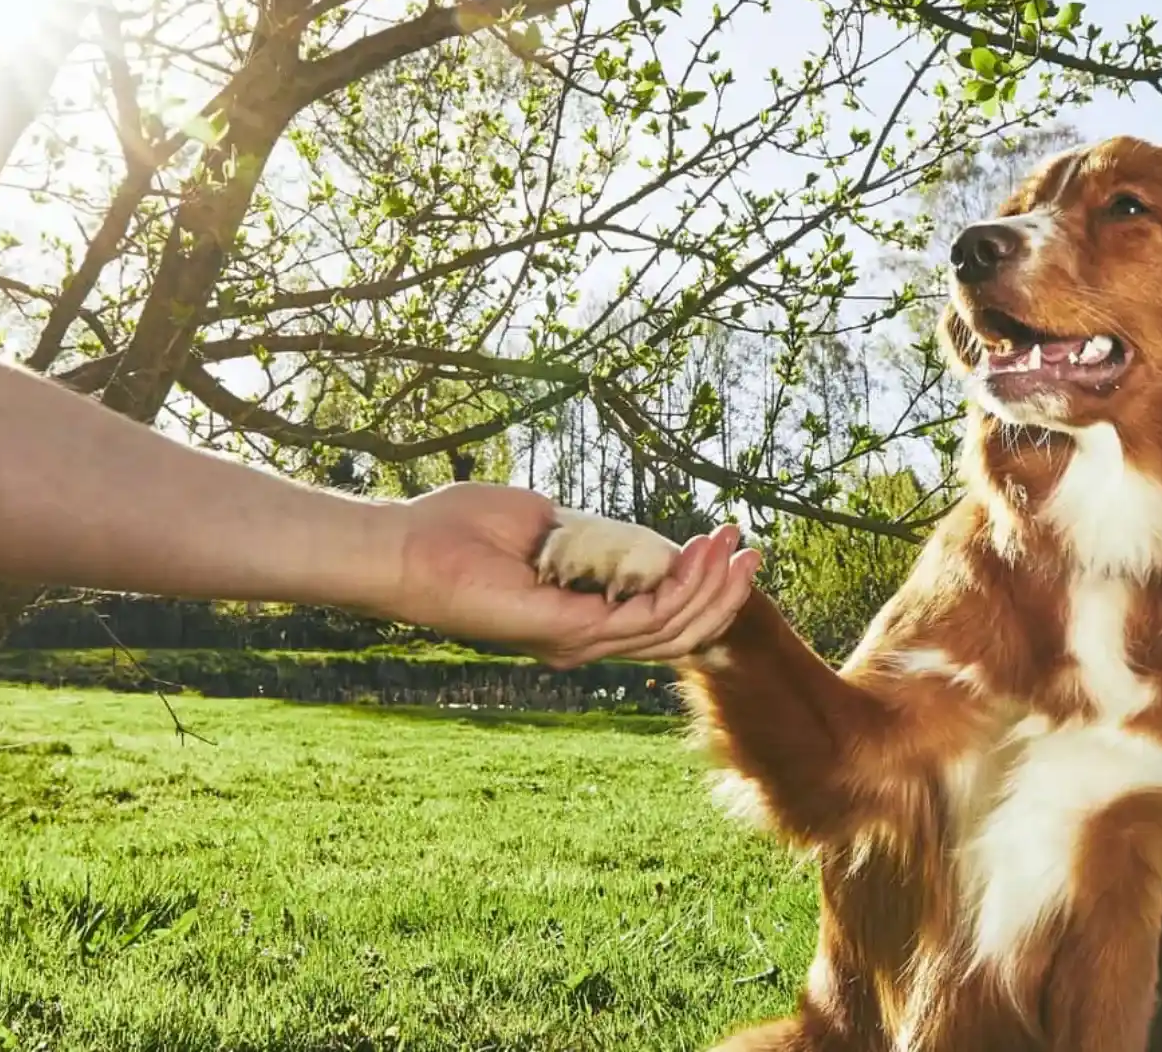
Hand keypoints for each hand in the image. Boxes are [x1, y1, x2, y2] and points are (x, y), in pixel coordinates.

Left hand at [382, 483, 758, 667]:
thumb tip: (636, 534)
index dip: (700, 588)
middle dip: (721, 593)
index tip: (729, 547)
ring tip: (734, 546)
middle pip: (675, 631)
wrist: (409, 546)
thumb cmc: (460, 531)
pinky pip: (641, 617)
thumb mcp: (547, 522)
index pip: (657, 618)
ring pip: (669, 628)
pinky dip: (677, 585)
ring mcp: (577, 639)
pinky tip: (696, 552)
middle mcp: (583, 637)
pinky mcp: (567, 632)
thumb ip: (594, 534)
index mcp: (578, 616)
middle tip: (751, 552)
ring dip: (709, 586)